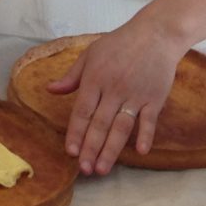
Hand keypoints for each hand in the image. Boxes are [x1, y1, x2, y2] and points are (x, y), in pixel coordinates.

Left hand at [46, 21, 182, 174]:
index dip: (76, 132)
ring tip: (103, 168)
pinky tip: (139, 152)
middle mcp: (113, 89)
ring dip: (112, 149)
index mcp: (94, 79)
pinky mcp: (155, 97)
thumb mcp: (89, 55)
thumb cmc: (117, 44)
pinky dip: (145, 136)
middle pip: (100, 124)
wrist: (154, 35)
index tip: (71, 151)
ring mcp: (136, 95)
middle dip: (91, 148)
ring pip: (121, 126)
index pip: (82, 111)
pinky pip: (149, 120)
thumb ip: (71, 76)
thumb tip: (50, 90)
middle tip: (85, 170)